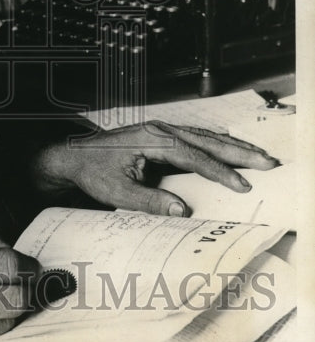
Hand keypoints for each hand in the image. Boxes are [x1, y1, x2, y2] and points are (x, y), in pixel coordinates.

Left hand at [32, 120, 277, 216]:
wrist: (72, 156)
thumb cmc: (92, 172)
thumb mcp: (116, 192)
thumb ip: (149, 201)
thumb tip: (182, 211)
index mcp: (152, 140)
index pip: (195, 157)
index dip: (221, 173)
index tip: (243, 186)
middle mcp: (159, 130)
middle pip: (208, 141)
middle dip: (240, 152)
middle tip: (269, 163)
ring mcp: (160, 130)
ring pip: (205, 137)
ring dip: (233, 146)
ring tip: (259, 156)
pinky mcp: (159, 136)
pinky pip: (195, 138)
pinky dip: (217, 144)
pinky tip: (230, 149)